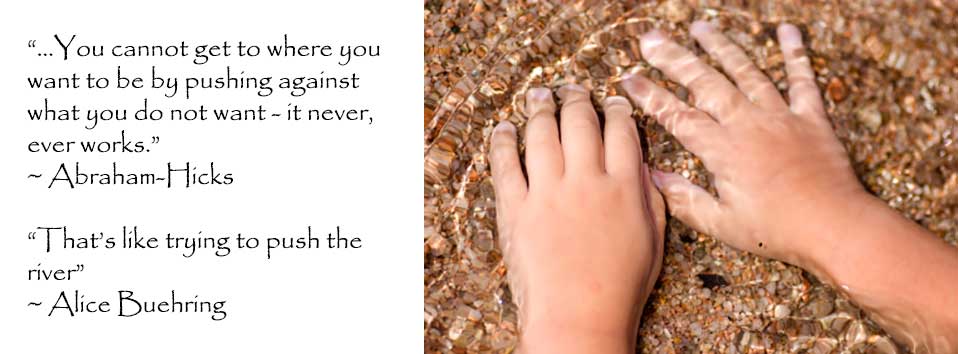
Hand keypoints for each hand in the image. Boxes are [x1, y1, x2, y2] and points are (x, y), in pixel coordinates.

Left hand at [490, 85, 664, 352]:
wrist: (579, 317)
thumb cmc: (622, 286)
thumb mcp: (653, 239)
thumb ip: (650, 196)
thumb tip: (643, 165)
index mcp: (623, 186)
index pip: (621, 131)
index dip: (616, 110)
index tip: (611, 102)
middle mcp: (586, 181)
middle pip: (580, 123)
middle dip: (577, 100)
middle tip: (572, 91)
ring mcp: (548, 193)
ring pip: (542, 135)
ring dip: (540, 109)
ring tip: (539, 96)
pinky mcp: (516, 209)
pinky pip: (506, 165)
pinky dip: (502, 142)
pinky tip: (503, 130)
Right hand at [620, 21, 864, 268]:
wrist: (835, 226)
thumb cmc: (777, 231)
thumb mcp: (722, 223)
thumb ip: (685, 199)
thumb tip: (653, 178)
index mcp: (723, 151)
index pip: (677, 116)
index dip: (650, 96)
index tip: (629, 78)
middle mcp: (749, 124)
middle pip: (706, 83)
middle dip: (675, 59)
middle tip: (652, 39)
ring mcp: (781, 117)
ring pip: (746, 72)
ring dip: (722, 47)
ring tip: (701, 27)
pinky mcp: (811, 119)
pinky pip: (802, 79)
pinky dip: (795, 53)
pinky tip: (787, 30)